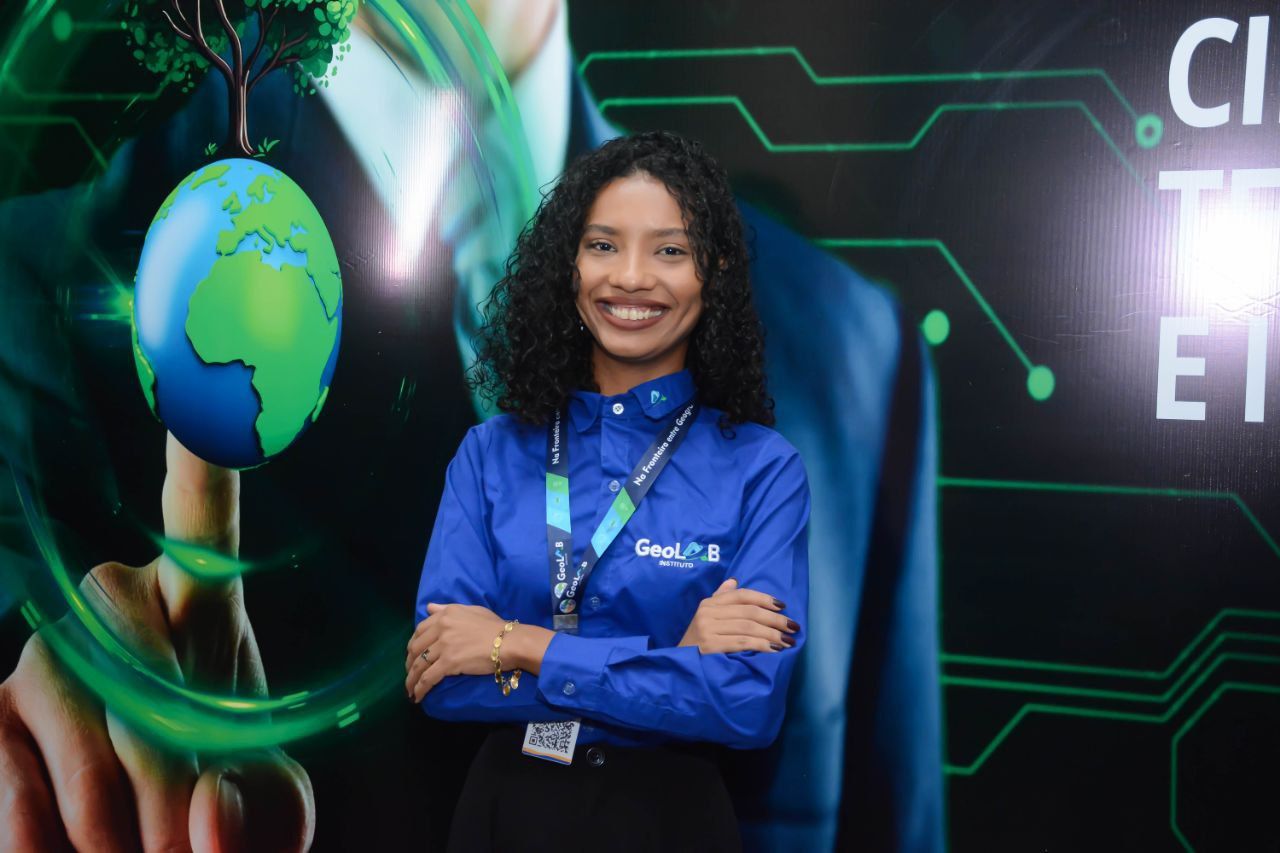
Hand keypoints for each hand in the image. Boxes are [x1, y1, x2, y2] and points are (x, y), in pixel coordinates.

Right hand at [0, 433, 313, 851]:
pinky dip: (36, 827)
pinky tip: (57, 852)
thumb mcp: (267, 817)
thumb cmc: (220, 818)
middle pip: (128, 631)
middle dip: (159, 750)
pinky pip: (5, 764)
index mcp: (205, 612)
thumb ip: (260, 815)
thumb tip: (203, 816)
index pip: (204, 519)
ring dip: (103, 805)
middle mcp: (119, 610)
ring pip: (68, 704)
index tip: (202, 389)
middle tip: (173, 838)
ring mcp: (45, 657)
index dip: (201, 459)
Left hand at [404, 603, 512, 702]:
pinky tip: (417, 696)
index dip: (412, 645)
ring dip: (411, 679)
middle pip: (416, 648)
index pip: (419, 630)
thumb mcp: (470, 610)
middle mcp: (441, 628)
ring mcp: (444, 645)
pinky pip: (428, 678)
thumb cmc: (494, 626)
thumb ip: (447, 609)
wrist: (509, 641)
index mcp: (445, 615)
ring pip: (419, 665)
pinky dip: (420, 688)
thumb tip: (429, 607)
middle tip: (410, 674)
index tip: (412, 655)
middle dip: (409, 663)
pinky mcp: (449, 662)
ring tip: (410, 690)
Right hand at [678, 578, 798, 653]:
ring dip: (772, 634)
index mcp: (709, 603)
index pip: (742, 595)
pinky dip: (761, 645)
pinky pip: (743, 643)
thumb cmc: (698, 643)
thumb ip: (720, 599)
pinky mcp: (710, 646)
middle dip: (775, 619)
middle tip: (793, 627)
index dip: (764, 599)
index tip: (783, 607)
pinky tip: (774, 649)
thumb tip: (734, 581)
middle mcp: (707, 613)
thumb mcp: (706, 618)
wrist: (680, 666)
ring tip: (788, 641)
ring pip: (748, 627)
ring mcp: (707, 629)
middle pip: (749, 612)